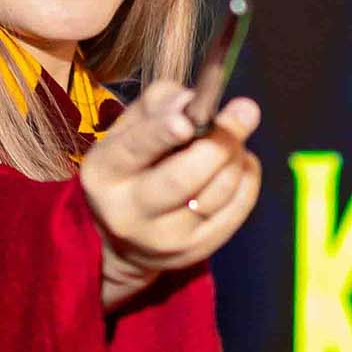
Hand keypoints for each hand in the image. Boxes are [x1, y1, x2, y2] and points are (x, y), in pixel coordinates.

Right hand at [80, 79, 260, 310]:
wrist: (124, 240)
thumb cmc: (132, 166)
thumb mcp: (130, 128)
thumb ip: (160, 103)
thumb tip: (195, 101)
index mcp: (105, 173)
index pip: (135, 150)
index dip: (162, 133)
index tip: (188, 120)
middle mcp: (130, 211)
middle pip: (183, 178)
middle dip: (220, 142)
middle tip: (245, 111)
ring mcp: (166, 238)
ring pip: (218, 190)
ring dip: (236, 154)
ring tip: (233, 140)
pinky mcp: (197, 250)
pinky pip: (239, 206)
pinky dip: (247, 176)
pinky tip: (238, 164)